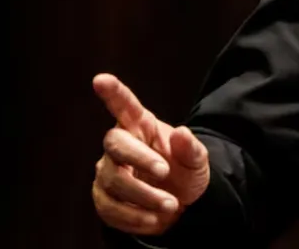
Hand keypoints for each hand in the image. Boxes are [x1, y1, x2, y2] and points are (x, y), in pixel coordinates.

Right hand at [91, 73, 210, 235]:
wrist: (180, 206)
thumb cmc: (185, 174)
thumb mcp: (197, 161)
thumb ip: (191, 148)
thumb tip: (182, 132)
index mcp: (142, 126)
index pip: (125, 106)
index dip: (113, 93)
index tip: (101, 80)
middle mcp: (121, 145)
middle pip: (114, 143)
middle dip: (139, 158)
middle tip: (164, 172)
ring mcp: (108, 171)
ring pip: (113, 180)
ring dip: (144, 195)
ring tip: (171, 205)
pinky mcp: (104, 198)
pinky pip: (110, 208)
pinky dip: (134, 217)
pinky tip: (155, 219)